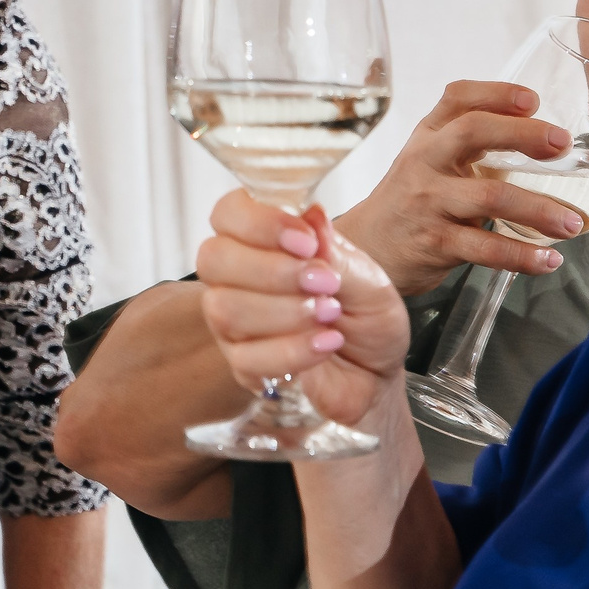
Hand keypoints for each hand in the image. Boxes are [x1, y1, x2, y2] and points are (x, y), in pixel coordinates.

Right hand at [197, 194, 410, 426]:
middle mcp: (236, 278)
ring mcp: (232, 323)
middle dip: (271, 270)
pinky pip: (246, 356)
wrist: (376, 376)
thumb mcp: (369, 281)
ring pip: (224, 309)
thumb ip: (335, 253)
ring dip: (285, 312)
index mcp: (263, 243)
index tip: (306, 242)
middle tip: (324, 283)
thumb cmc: (368, 320)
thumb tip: (311, 216)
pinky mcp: (241, 365)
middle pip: (212, 259)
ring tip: (330, 315)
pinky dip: (293, 350)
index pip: (228, 213)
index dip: (259, 222)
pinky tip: (325, 345)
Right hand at [334, 79, 579, 293]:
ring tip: (572, 223)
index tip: (532, 101)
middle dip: (523, 134)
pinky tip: (548, 259)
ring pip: (489, 197)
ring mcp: (428, 202)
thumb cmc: (411, 201)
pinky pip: (486, 248)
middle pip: (471, 132)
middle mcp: (424, 162)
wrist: (366, 248)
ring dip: (539, 210)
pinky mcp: (434, 242)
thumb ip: (470, 145)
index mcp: (428, 137)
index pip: (457, 99)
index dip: (496, 93)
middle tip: (562, 146)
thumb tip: (545, 138)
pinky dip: (523, 256)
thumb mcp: (430, 162)